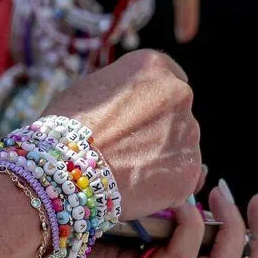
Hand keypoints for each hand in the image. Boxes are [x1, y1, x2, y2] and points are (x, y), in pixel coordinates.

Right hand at [48, 49, 201, 219]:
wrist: (68, 169)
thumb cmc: (68, 128)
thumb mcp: (91, 90)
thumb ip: (123, 93)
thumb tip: (130, 106)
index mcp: (154, 67)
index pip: (169, 81)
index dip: (153, 104)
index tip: (139, 121)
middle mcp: (179, 94)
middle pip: (177, 116)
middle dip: (160, 133)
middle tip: (129, 151)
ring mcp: (189, 133)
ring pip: (182, 148)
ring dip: (163, 160)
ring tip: (128, 174)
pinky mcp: (190, 170)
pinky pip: (183, 179)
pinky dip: (166, 187)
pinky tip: (139, 190)